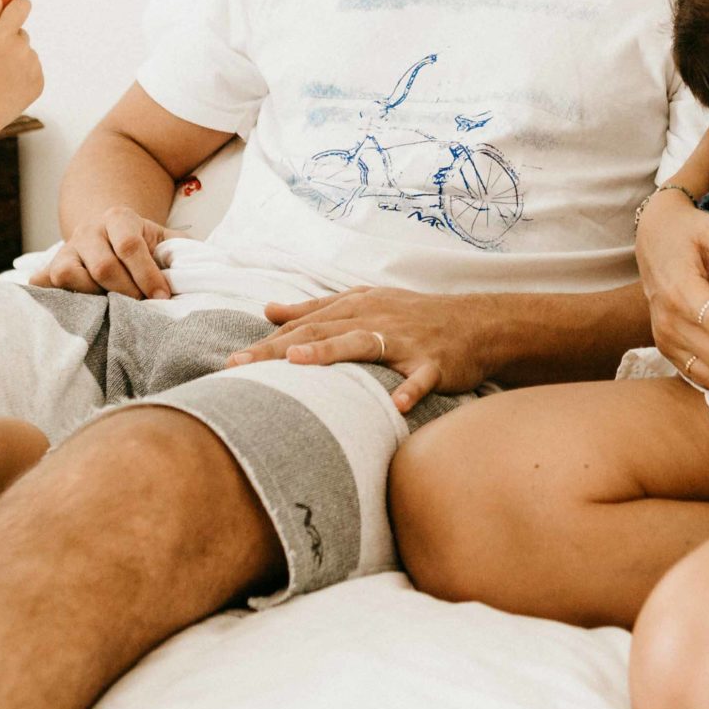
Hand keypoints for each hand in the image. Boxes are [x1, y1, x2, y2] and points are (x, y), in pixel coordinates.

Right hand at [0, 0, 42, 127]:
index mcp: (4, 35)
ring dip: (15, 58)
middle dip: (8, 39)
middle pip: (20, 33)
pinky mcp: (39, 83)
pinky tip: (5, 84)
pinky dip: (22, 74)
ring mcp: (33, 67)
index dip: (15, 6)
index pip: (22, 6)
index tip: (9, 10)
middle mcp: (23, 48)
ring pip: (26, 53)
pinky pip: (32, 70)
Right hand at [27, 206, 180, 298]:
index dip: (147, 275)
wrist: (107, 230)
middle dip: (126, 292)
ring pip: (69, 275)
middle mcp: (88, 230)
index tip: (162, 297)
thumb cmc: (142, 244)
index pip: (130, 246)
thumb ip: (182, 251)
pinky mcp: (50, 267)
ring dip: (93, 296)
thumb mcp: (164, 239)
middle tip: (142, 307)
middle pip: (103, 267)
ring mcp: (65, 249)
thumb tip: (204, 269)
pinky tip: (72, 308)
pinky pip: (43, 283)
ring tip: (113, 307)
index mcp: (118, 217)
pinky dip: (51, 297)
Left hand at [222, 287, 489, 412]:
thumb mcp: (365, 303)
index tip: (232, 361)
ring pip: (363, 343)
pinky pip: (421, 377)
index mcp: (357, 307)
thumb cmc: (414, 316)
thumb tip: (269, 310)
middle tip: (240, 365)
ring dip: (330, 351)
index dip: (267, 342)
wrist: (477, 324)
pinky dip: (410, 389)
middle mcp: (376, 319)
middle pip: (320, 330)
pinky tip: (396, 404)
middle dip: (278, 348)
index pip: (305, 324)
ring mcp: (405, 340)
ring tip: (299, 362)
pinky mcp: (434, 362)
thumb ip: (317, 308)